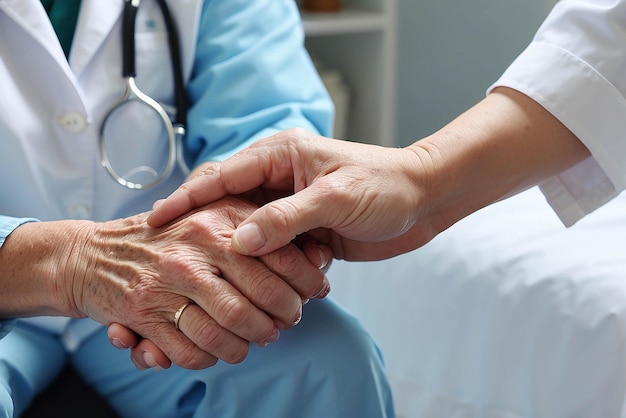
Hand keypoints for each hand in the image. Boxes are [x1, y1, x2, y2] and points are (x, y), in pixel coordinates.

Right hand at [74, 195, 328, 368]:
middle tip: (286, 323)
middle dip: (284, 319)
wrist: (92, 255)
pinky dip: (213, 358)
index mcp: (219, 218)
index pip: (280, 254)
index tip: (315, 293)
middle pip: (263, 298)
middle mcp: (196, 248)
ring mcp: (170, 281)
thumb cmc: (166, 236)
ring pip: (233, 328)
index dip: (306, 280)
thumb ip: (255, 225)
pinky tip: (219, 351)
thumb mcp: (211, 215)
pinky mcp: (146, 313)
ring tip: (257, 340)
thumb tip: (313, 253)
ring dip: (252, 343)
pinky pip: (194, 350)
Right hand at [148, 128, 433, 260]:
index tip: (156, 220)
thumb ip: (287, 218)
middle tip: (168, 252)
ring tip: (201, 276)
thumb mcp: (335, 197)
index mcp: (281, 155)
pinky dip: (264, 267)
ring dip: (234, 254)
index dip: (187, 198)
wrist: (424, 201)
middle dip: (200, 227)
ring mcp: (291, 207)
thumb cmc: (386, 186)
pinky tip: (249, 285)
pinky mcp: (304, 232)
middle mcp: (280, 179)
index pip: (222, 175)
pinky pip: (273, 251)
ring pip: (248, 231)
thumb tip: (240, 242)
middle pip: (227, 204)